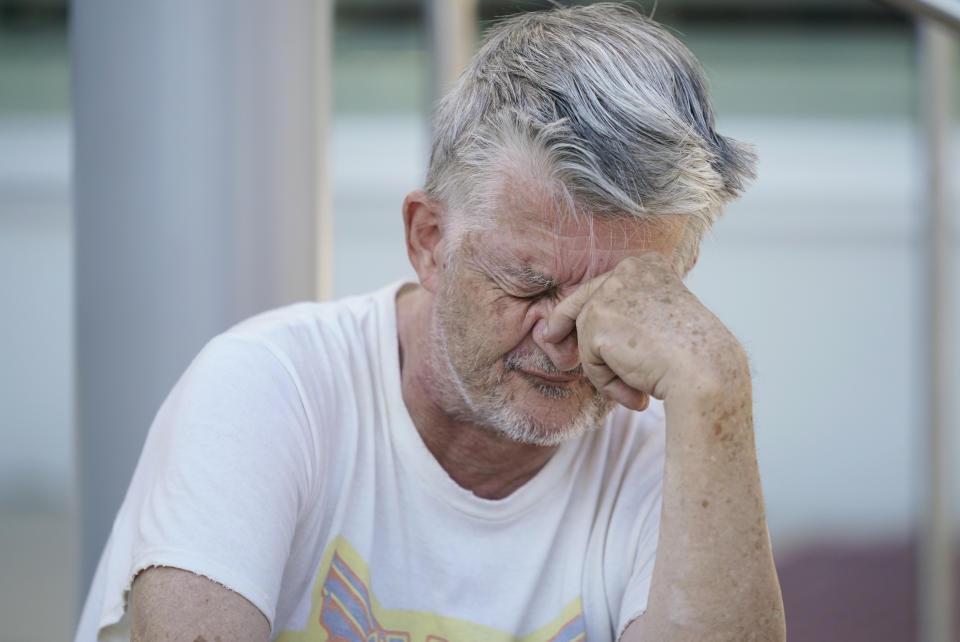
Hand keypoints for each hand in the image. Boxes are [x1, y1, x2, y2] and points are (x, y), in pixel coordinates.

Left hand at [543, 252, 746, 409]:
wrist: (706, 372)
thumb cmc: (694, 356)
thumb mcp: (662, 322)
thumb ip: (630, 318)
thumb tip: (584, 332)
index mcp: (648, 264)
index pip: (605, 286)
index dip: (588, 309)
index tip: (563, 324)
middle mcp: (627, 269)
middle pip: (583, 303)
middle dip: (562, 324)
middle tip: (550, 337)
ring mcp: (610, 293)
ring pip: (587, 337)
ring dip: (606, 369)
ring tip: (637, 387)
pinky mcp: (596, 321)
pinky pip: (588, 360)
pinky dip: (607, 381)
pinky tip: (637, 390)